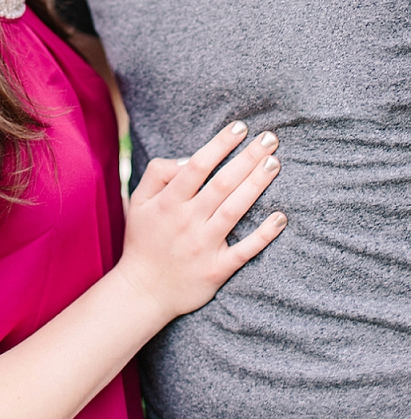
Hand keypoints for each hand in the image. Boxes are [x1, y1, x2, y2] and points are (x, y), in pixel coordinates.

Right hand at [117, 121, 284, 323]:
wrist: (143, 291)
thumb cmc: (143, 240)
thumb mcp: (138, 201)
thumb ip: (157, 173)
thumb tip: (189, 159)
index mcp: (168, 202)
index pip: (198, 166)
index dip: (220, 145)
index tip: (239, 127)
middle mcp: (187, 221)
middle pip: (222, 184)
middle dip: (247, 158)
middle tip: (270, 138)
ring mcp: (204, 246)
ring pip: (234, 210)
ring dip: (256, 185)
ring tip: (274, 163)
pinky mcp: (217, 269)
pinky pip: (244, 250)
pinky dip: (263, 234)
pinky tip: (280, 217)